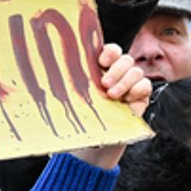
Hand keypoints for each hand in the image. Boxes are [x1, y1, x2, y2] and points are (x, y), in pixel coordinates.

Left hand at [73, 44, 152, 169]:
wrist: (96, 139)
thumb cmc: (83, 116)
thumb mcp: (74, 100)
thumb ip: (69, 88)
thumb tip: (44, 82)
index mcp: (101, 69)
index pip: (110, 51)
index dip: (110, 52)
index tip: (101, 61)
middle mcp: (118, 73)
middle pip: (125, 59)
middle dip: (116, 69)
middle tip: (104, 84)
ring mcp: (130, 84)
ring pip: (136, 71)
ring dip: (124, 82)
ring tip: (112, 95)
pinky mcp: (141, 96)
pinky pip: (145, 85)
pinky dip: (137, 89)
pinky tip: (127, 100)